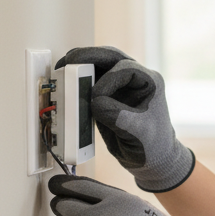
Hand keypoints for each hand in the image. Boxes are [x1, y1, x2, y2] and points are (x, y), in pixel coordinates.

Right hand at [55, 48, 194, 192]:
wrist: (152, 159)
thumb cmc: (152, 146)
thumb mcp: (136, 132)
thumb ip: (115, 114)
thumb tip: (94, 101)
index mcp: (150, 82)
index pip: (126, 68)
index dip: (108, 80)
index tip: (96, 97)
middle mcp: (137, 78)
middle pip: (111, 57)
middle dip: (88, 56)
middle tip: (68, 60)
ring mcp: (122, 85)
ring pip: (100, 65)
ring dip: (81, 64)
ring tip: (62, 67)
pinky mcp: (110, 95)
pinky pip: (93, 80)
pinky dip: (78, 79)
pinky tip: (65, 82)